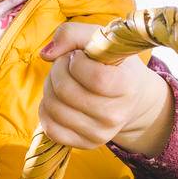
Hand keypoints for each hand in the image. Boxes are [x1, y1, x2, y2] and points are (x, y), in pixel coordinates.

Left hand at [37, 21, 174, 156]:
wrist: (131, 98)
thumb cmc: (112, 63)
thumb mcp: (100, 39)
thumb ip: (73, 33)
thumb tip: (46, 54)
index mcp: (127, 86)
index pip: (94, 78)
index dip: (77, 62)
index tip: (79, 56)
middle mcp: (115, 115)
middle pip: (66, 91)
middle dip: (58, 70)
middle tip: (66, 64)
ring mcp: (100, 134)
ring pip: (54, 107)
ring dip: (50, 87)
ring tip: (64, 80)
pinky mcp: (85, 144)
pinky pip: (50, 127)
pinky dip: (46, 109)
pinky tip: (59, 99)